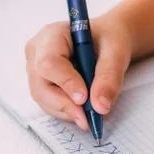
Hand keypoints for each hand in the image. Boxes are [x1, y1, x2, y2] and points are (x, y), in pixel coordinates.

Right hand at [25, 15, 131, 129]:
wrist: (107, 43)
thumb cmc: (109, 40)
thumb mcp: (116, 52)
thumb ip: (109, 77)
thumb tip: (101, 106)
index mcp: (53, 35)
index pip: (49, 62)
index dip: (66, 83)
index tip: (84, 99)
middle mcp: (38, 52)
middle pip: (41, 85)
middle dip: (65, 105)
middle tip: (88, 118)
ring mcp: (37, 70)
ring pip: (43, 98)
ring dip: (67, 111)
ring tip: (90, 116)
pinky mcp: (43, 84)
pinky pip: (49, 104)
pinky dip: (67, 112)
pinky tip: (83, 112)